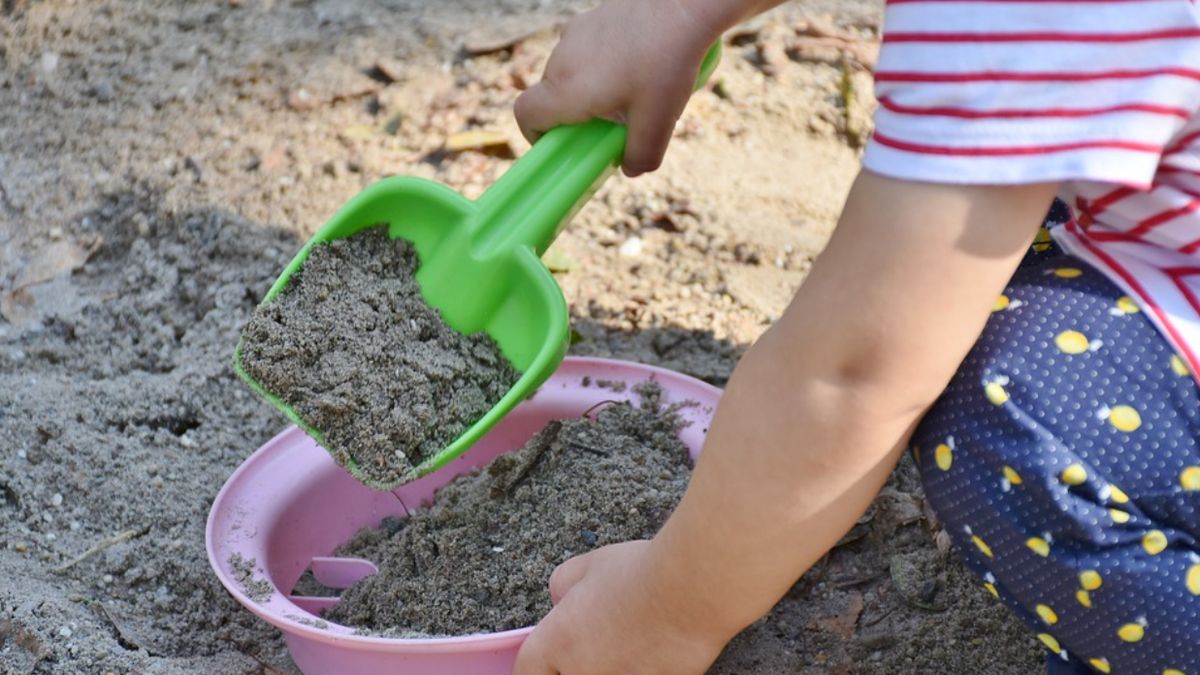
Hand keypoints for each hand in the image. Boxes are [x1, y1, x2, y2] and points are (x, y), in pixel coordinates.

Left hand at [513, 540, 727, 674]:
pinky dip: (644, 669)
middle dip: (575, 665)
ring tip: (630, 642)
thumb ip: (563, 586)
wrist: (690, 591)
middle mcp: (582, 672)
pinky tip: (657, 649)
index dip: (537, 666)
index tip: (548, 660)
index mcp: (557, 641)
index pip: (528, 671)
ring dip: (613, 667)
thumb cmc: (638, 573)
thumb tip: (562, 601)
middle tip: (599, 642)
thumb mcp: (587, 565)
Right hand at [514, 0, 718, 175]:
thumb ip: (642, 155)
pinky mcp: (591, 18)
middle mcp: (562, 59)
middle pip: (550, 96)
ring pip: (569, 73)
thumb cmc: (667, 61)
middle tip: (610, 124)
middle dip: (573, 116)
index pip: (525, 114)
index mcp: (567, 88)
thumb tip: (631, 169)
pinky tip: (638, 65)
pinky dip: (601, 66)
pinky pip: (586, 52)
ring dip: (589, 90)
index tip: (562, 143)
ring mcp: (575, 34)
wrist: (683, 2)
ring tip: (630, 93)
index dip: (535, 135)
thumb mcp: (659, 121)